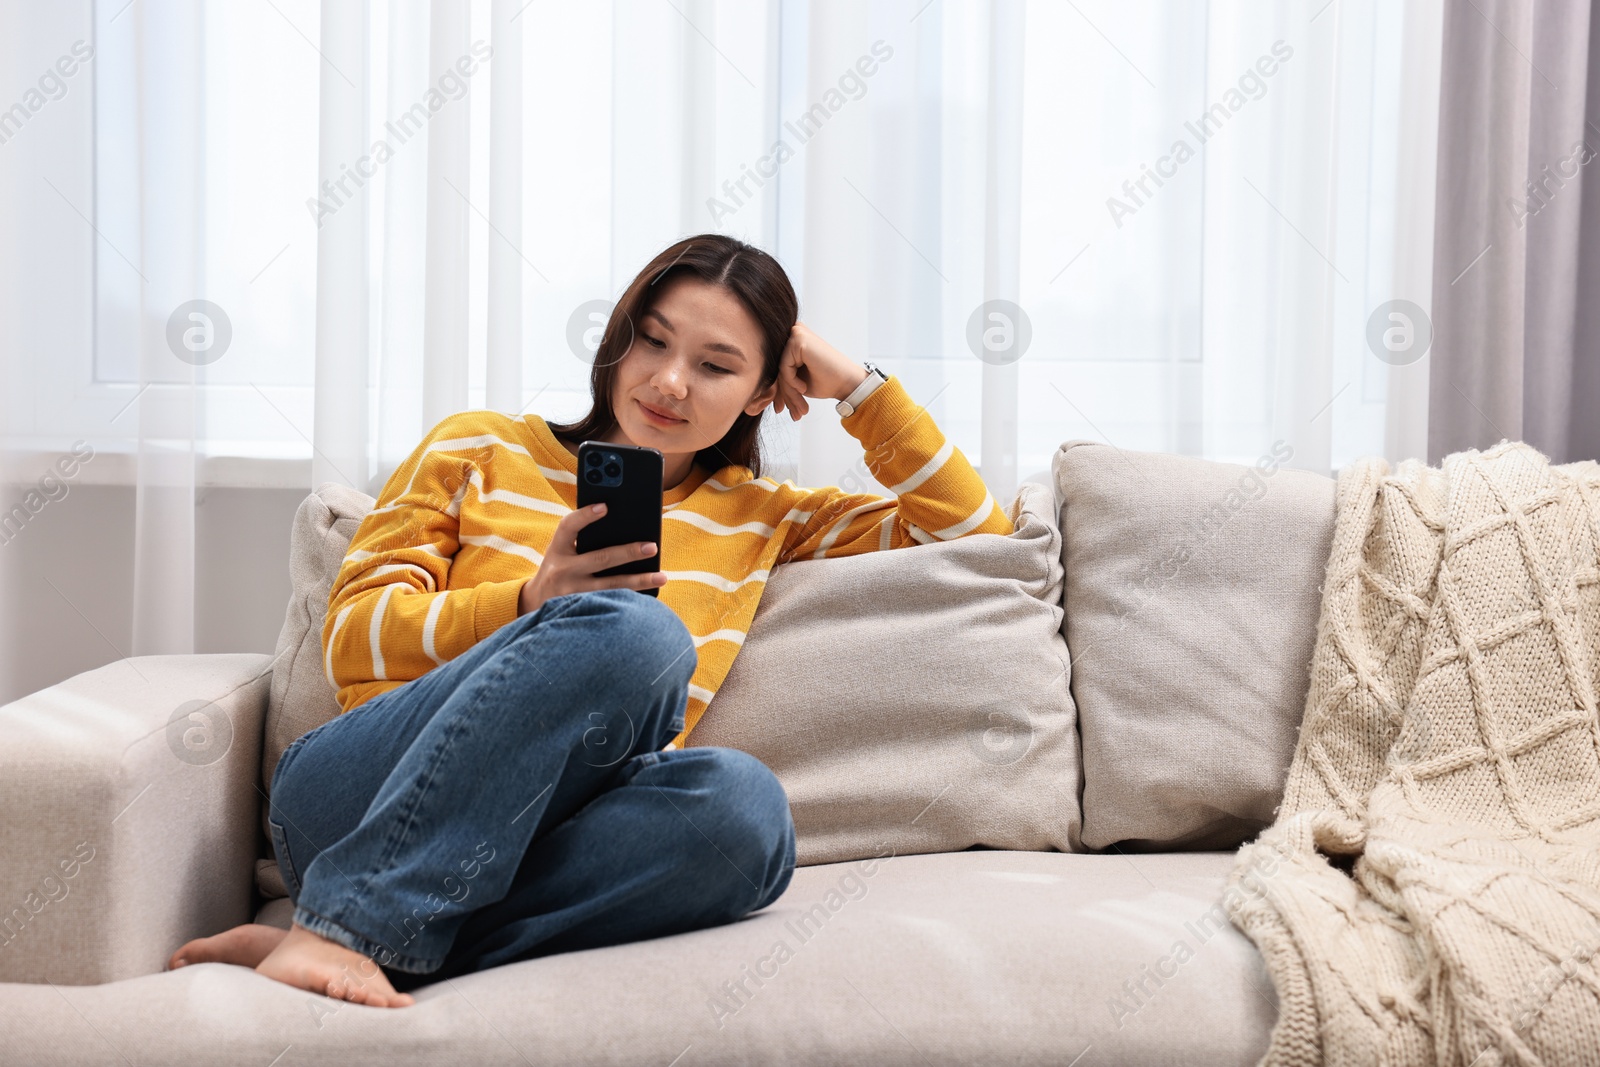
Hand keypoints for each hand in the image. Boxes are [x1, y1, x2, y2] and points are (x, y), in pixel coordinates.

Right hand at [517, 502, 666, 615]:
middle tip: (652, 547)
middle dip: (628, 552)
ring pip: (610, 587)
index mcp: (557, 549)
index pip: (568, 527)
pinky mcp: (580, 612)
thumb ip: (582, 540)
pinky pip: (611, 605)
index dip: (585, 515)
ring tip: (662, 577)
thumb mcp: (561, 552)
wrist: (535, 605)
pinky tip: (651, 598)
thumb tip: (625, 529)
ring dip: (639, 581)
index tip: (605, 507)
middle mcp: (562, 571)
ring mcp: (570, 594)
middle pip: (600, 559)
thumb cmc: (558, 571)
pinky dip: (631, 601)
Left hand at [771, 322, 868, 421]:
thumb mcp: (797, 382)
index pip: (776, 367)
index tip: (781, 409)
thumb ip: (780, 380)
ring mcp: (795, 333)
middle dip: (784, 394)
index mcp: (792, 340)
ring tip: (800, 407)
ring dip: (789, 392)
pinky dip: (792, 383)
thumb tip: (759, 392)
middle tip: (793, 413)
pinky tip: (804, 388)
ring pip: (779, 370)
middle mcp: (793, 332)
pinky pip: (784, 368)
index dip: (779, 391)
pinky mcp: (798, 339)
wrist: (847, 382)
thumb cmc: (825, 381)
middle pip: (776, 368)